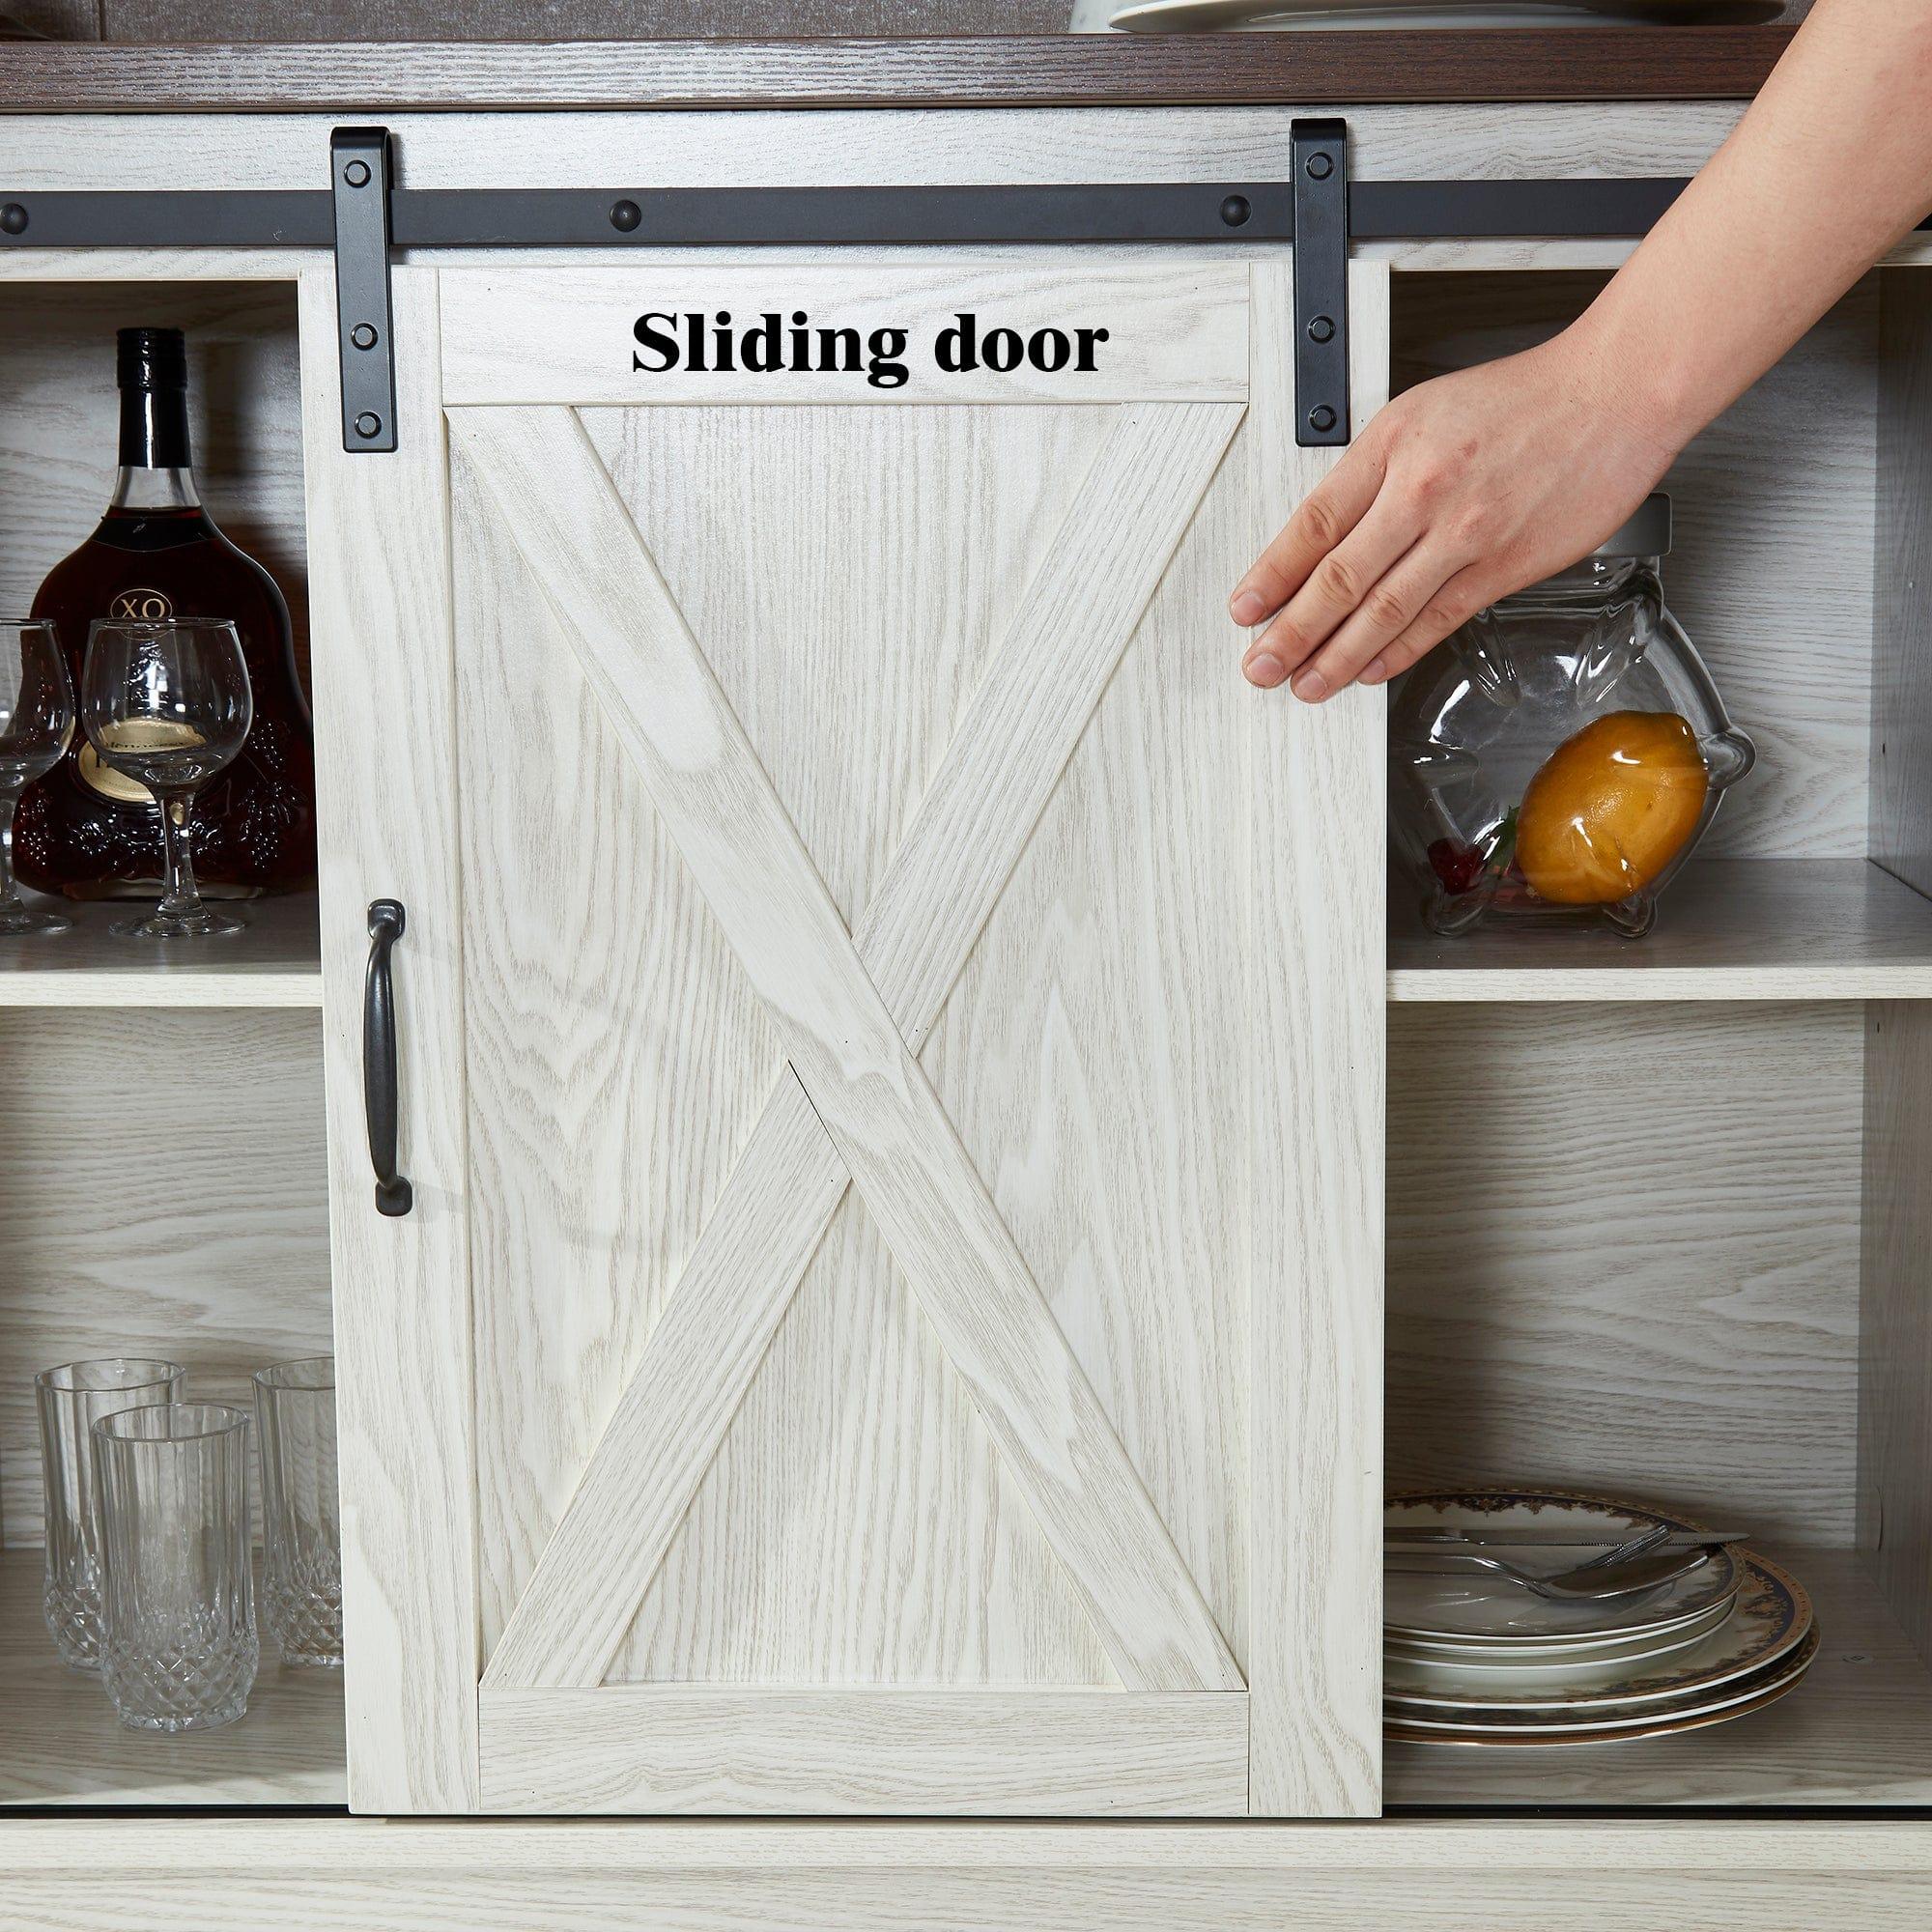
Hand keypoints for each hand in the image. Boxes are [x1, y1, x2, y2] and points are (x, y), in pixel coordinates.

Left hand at [1229, 328, 1684, 701]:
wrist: (1614, 395)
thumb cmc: (1523, 400)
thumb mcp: (1424, 413)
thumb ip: (1374, 472)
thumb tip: (1327, 536)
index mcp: (1393, 444)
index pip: (1313, 524)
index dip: (1272, 576)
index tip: (1245, 609)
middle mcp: (1423, 489)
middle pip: (1338, 577)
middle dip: (1290, 632)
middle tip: (1261, 666)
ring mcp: (1465, 532)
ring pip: (1383, 610)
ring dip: (1335, 656)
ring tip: (1305, 683)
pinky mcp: (1503, 565)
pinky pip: (1436, 619)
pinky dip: (1396, 652)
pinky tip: (1368, 670)